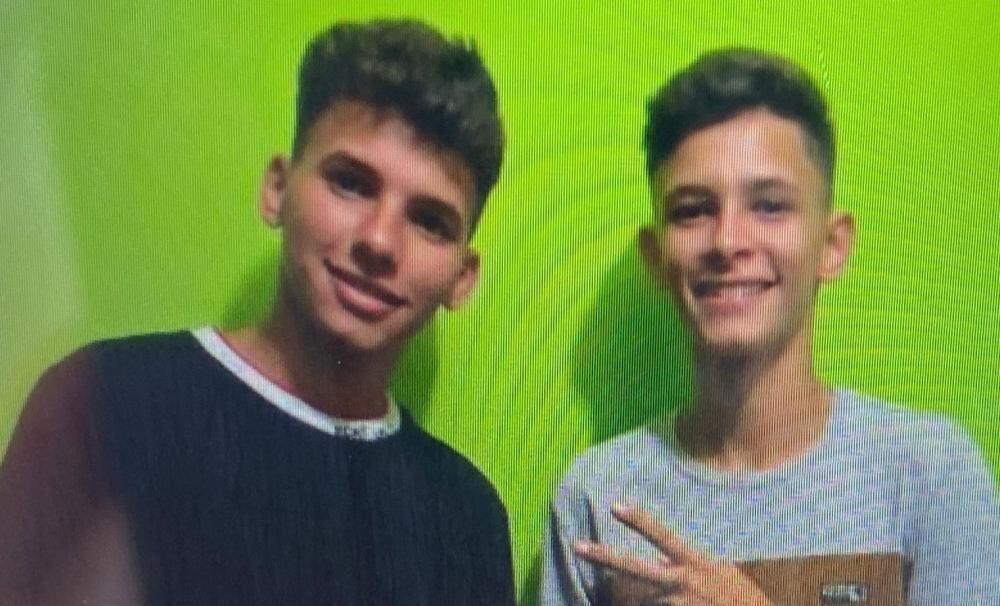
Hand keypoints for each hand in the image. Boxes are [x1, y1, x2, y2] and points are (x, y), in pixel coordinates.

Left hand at [574, 504, 772, 605]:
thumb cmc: (741, 597)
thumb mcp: (718, 571)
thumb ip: (687, 563)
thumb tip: (661, 559)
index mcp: (695, 562)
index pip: (662, 536)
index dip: (639, 520)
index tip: (615, 506)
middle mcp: (683, 582)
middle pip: (634, 567)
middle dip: (603, 556)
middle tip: (576, 546)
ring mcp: (678, 604)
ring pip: (641, 599)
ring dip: (638, 599)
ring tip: (641, 596)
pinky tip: (639, 601)